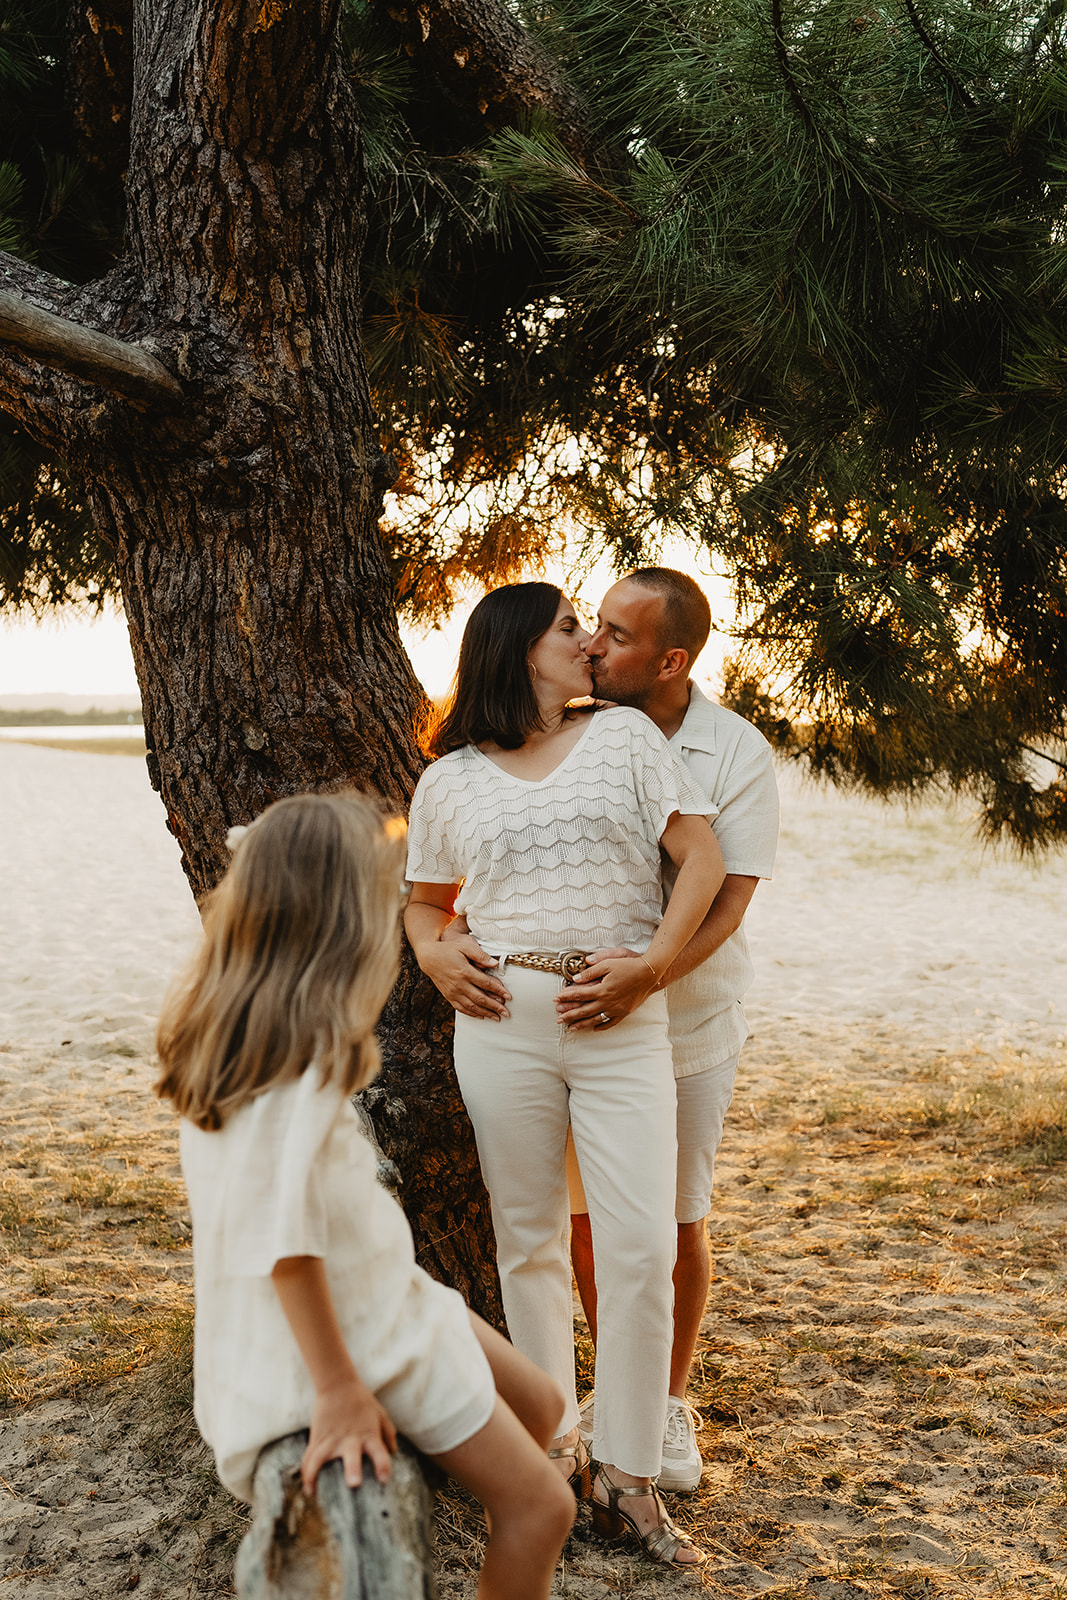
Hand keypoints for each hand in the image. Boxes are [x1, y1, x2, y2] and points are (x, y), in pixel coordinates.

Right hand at [301, 1376, 397, 1495]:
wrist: (338, 1384)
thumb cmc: (361, 1401)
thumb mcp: (380, 1414)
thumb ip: (389, 1433)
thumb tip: (393, 1452)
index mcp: (369, 1434)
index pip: (379, 1451)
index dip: (383, 1465)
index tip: (384, 1479)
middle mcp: (350, 1438)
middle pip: (352, 1455)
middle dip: (353, 1469)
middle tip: (354, 1484)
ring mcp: (331, 1438)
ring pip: (321, 1457)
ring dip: (316, 1474)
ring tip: (315, 1492)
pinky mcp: (317, 1438)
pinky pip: (309, 1457)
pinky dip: (307, 1473)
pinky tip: (309, 1488)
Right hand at [419, 935, 510, 1018]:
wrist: (428, 957)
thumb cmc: (448, 949)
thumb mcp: (464, 946)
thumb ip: (480, 955)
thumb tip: (495, 963)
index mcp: (464, 971)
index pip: (486, 983)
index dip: (498, 990)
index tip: (509, 997)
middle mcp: (458, 984)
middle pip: (480, 998)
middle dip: (495, 1007)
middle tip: (507, 1013)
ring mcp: (452, 992)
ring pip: (472, 1006)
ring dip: (485, 1013)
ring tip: (497, 1018)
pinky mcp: (448, 996)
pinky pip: (461, 1008)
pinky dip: (472, 1014)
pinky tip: (481, 1016)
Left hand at [554, 949, 657, 1029]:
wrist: (650, 974)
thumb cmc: (629, 965)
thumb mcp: (608, 963)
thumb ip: (591, 971)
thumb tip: (576, 978)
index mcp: (602, 989)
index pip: (579, 994)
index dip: (566, 996)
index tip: (555, 998)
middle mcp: (608, 1001)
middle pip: (584, 1010)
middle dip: (569, 1014)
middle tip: (558, 1018)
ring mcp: (616, 1009)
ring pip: (595, 1019)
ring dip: (581, 1024)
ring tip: (570, 1028)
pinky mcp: (624, 1012)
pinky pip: (610, 1023)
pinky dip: (600, 1026)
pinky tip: (593, 1028)